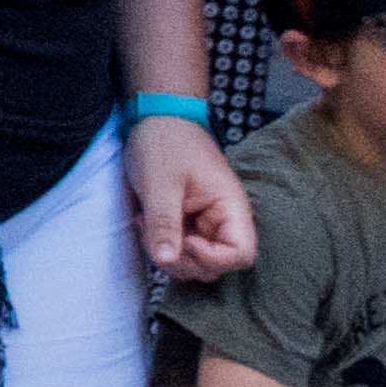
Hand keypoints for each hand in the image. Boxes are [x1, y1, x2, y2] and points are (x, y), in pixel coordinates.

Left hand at [125, 113, 255, 282]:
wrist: (156, 120)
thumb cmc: (164, 144)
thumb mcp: (160, 183)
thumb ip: (164, 223)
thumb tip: (166, 261)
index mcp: (231, 208)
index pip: (241, 254)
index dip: (213, 258)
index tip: (185, 241)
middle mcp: (224, 220)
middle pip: (217, 266)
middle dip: (184, 260)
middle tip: (154, 234)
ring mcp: (206, 224)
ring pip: (196, 262)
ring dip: (169, 254)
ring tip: (146, 223)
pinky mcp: (188, 224)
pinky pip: (180, 249)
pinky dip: (161, 244)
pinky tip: (144, 222)